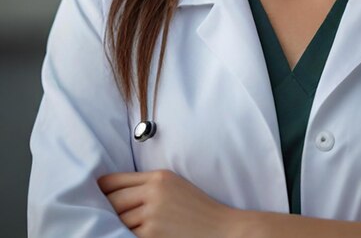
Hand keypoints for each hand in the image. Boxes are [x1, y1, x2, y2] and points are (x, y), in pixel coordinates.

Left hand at [98, 169, 238, 237]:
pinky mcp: (151, 236)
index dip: (100, 190)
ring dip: (115, 227)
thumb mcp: (175, 187)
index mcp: (159, 177)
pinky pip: (127, 236)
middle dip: (104, 210)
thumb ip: (148, 186)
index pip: (114, 181)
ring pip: (117, 221)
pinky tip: (129, 236)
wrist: (222, 231)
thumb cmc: (199, 211)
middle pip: (112, 201)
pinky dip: (125, 237)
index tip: (91, 196)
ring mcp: (151, 215)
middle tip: (97, 215)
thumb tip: (114, 195)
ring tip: (114, 228)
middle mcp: (153, 192)